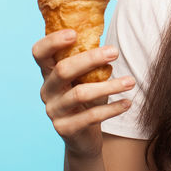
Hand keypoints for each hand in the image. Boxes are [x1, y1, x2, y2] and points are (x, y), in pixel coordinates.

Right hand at [32, 29, 134, 158]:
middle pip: (63, 70)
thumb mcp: (86, 79)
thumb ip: (90, 63)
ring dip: (109, 86)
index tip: (74, 33)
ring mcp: (54, 111)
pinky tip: (127, 103)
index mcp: (49, 74)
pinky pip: (91, 116)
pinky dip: (112, 108)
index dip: (52, 41)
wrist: (83, 137)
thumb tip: (110, 45)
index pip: (39, 53)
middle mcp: (47, 91)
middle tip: (115, 52)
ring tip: (131, 81)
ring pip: (80, 93)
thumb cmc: (87, 100)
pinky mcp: (65, 129)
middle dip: (90, 59)